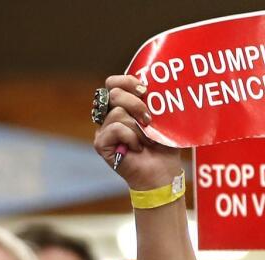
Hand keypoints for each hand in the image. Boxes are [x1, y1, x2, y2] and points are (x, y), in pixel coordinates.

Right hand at [92, 75, 181, 190]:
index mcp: (123, 105)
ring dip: (139, 129)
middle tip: (150, 119)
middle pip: (114, 93)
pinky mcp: (101, 143)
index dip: (127, 82)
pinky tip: (137, 148)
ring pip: (117, 113)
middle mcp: (110, 115)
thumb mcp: (162, 118)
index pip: (114, 83)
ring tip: (147, 141)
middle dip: (136, 104)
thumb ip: (153, 101)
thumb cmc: (163, 146)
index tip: (145, 90)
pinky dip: (131, 138)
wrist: (162, 172)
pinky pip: (115, 128)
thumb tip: (151, 85)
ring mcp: (104, 129)